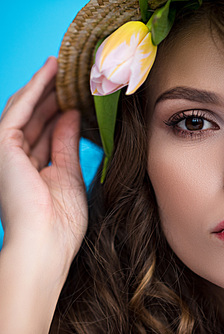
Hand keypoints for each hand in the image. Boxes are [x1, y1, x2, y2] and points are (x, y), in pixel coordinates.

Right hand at [0, 57, 86, 264]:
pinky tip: (50, 73)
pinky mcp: (3, 146)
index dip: (62, 111)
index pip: (47, 132)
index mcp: (32, 170)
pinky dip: (35, 90)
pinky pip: (20, 110)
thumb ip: (66, 144)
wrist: (45, 243)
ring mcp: (7, 152)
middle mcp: (16, 159)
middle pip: (37, 119)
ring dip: (44, 87)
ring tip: (62, 65)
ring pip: (26, 110)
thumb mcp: (69, 174)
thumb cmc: (60, 222)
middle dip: (54, 96)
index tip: (79, 95)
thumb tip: (72, 116)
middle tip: (73, 75)